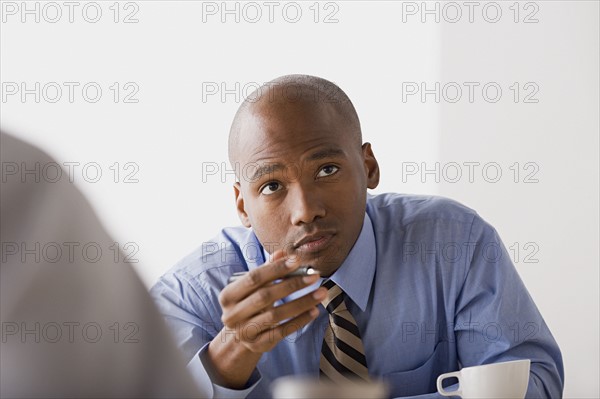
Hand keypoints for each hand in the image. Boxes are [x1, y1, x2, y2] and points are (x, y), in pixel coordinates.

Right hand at [206, 250, 325, 387]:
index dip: (276, 268)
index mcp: (228, 295)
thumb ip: (267, 269)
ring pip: (275, 315)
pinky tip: (314, 311)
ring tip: (320, 293)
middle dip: (292, 285)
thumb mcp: (253, 287)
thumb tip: (282, 252)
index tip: (297, 261)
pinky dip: (300, 321)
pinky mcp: (258, 344)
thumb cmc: (250, 304)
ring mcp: (244, 331)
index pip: (254, 278)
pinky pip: (282, 332)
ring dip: (301, 303)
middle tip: (314, 276)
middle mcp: (232, 315)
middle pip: (265, 296)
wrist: (242, 334)